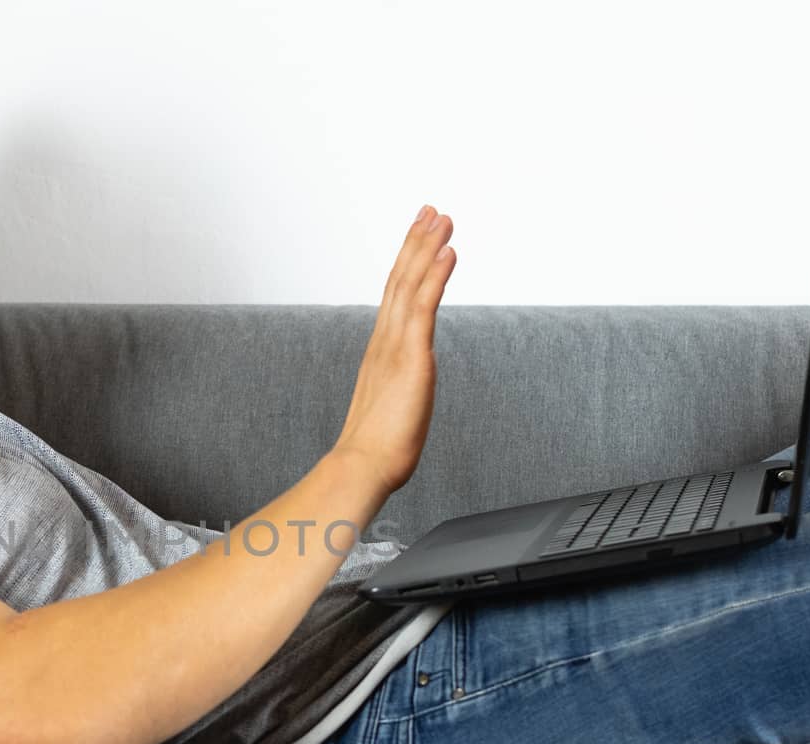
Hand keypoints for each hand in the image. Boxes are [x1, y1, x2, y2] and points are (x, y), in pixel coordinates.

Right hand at [329, 205, 456, 499]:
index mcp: (380, 354)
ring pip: (410, 285)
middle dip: (415, 243)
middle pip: (399, 281)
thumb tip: (400, 405)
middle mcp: (384, 342)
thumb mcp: (390, 414)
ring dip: (427, 248)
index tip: (419, 239)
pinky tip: (447, 251)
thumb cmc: (375, 452)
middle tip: (430, 211)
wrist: (362, 467)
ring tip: (442, 218)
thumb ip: (396, 398)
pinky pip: (423, 306)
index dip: (407, 266)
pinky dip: (435, 275)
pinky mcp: (410, 357)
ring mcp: (395, 347)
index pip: (395, 300)